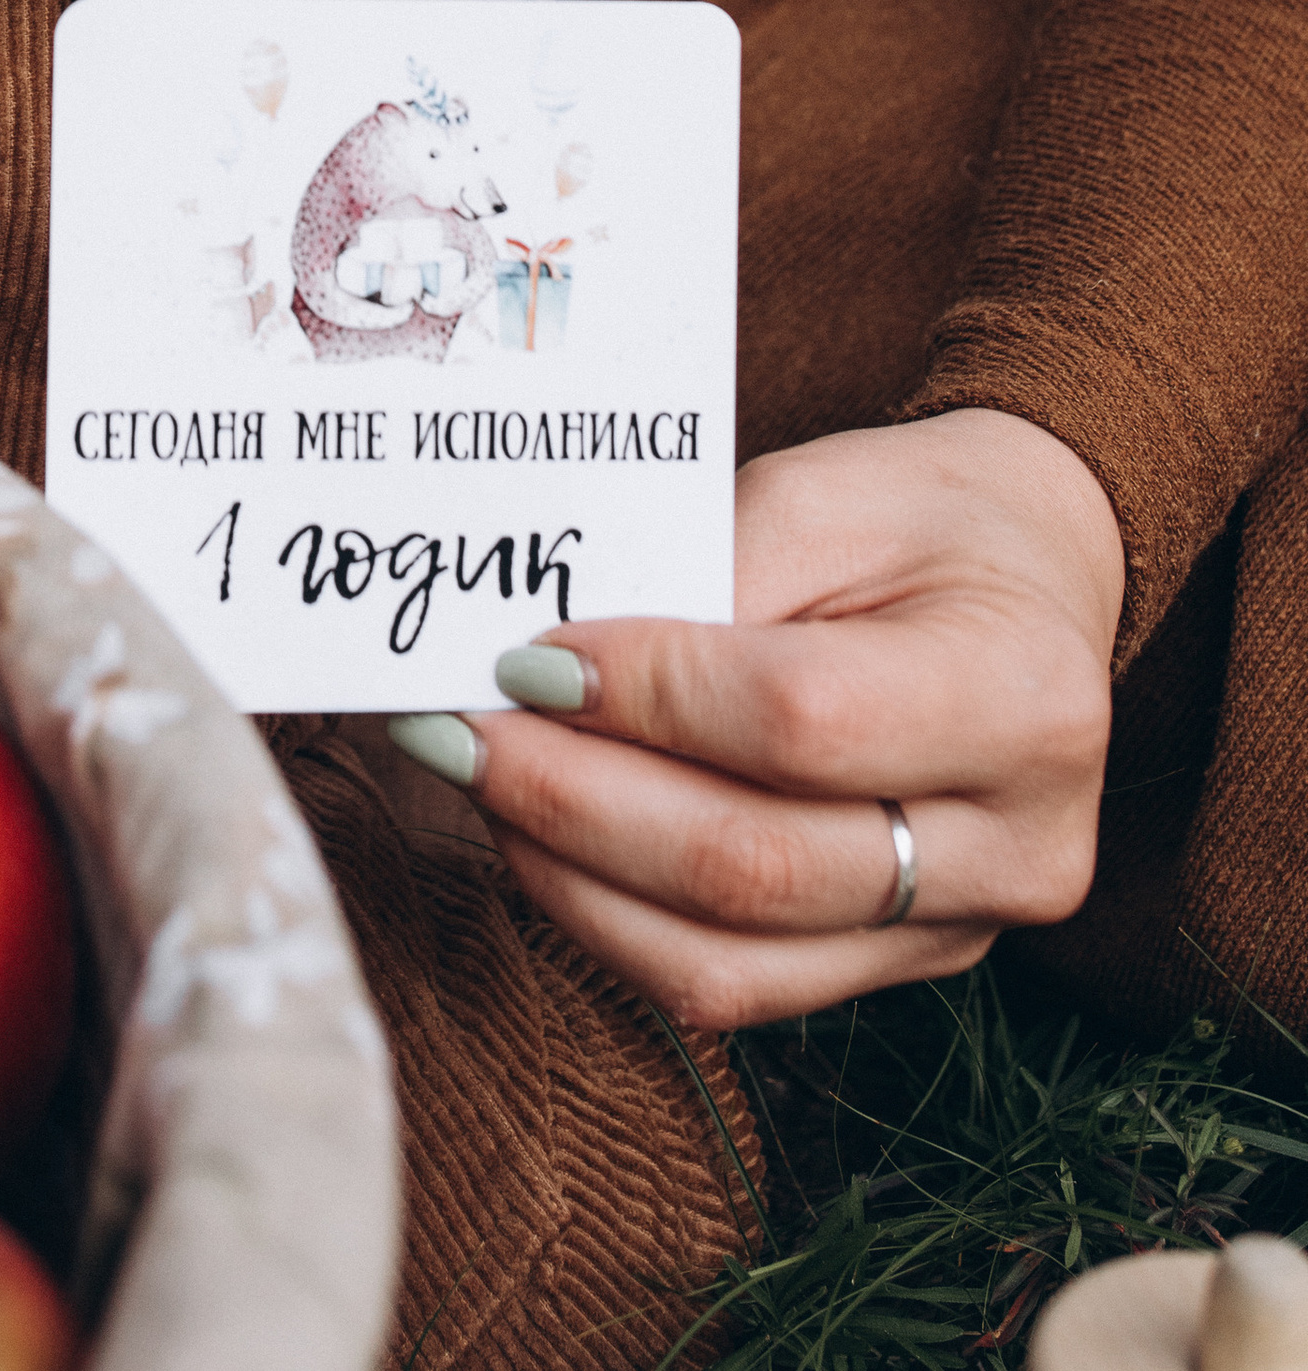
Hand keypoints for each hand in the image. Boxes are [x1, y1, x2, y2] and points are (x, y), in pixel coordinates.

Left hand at [393, 410, 1120, 1027]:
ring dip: (569, 875)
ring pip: (727, 960)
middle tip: (454, 728)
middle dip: (571, 798)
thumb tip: (543, 664)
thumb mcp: (821, 494)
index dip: (643, 695)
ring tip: (477, 780)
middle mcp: (1017, 845)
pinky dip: (611, 922)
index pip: (797, 722)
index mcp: (1023, 698)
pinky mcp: (900, 966)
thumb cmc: (918, 520)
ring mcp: (963, 931)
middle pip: (752, 864)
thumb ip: (701, 578)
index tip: (525, 654)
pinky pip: (732, 988)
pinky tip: (540, 842)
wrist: (1029, 578)